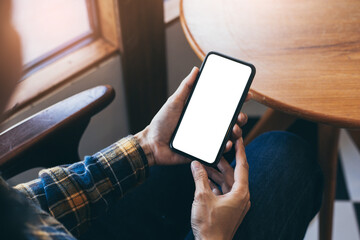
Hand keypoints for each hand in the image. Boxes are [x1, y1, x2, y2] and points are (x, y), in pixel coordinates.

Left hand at [135, 67, 250, 165]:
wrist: (152, 144)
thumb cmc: (161, 122)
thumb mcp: (174, 102)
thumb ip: (186, 87)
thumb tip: (196, 69)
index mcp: (201, 112)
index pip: (222, 105)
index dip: (236, 101)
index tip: (246, 95)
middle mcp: (206, 125)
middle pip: (229, 120)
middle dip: (240, 117)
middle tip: (239, 116)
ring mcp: (206, 138)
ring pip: (227, 136)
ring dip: (236, 132)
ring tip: (235, 130)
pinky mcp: (203, 152)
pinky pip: (218, 151)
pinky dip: (226, 148)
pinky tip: (228, 144)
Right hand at [190, 138, 250, 239]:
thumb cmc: (210, 225)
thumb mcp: (202, 197)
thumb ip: (200, 178)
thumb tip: (196, 164)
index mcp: (240, 192)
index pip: (242, 166)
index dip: (240, 151)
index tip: (239, 138)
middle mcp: (241, 197)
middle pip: (232, 173)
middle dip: (222, 162)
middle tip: (214, 150)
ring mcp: (235, 204)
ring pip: (226, 182)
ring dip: (215, 173)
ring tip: (203, 164)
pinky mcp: (228, 209)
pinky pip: (222, 191)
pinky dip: (214, 184)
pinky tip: (203, 178)